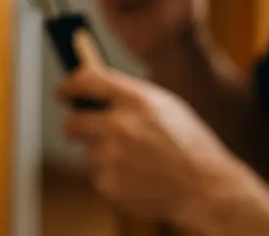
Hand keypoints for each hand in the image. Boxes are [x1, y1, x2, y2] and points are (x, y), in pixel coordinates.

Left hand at [56, 66, 236, 225]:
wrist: (206, 188)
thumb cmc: (189, 144)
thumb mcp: (166, 106)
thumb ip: (131, 95)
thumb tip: (96, 88)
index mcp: (137, 99)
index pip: (87, 80)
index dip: (70, 85)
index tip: (63, 91)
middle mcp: (121, 125)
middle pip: (73, 121)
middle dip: (74, 125)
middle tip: (79, 128)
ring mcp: (114, 157)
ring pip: (88, 151)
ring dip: (101, 154)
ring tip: (134, 160)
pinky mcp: (111, 183)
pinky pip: (97, 174)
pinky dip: (110, 176)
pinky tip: (136, 176)